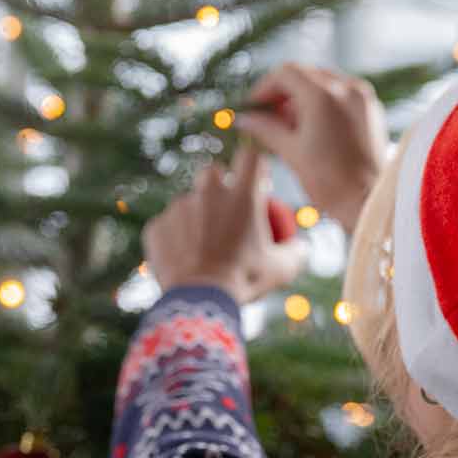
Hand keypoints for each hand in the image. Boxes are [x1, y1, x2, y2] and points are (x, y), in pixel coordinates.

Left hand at [144, 146, 306, 303]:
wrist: (200, 300)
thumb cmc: (245, 281)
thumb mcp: (281, 270)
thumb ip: (296, 253)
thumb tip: (300, 246)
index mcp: (242, 195)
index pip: (250, 156)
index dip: (253, 166)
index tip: (256, 183)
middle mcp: (208, 193)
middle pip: (212, 172)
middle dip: (218, 186)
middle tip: (224, 214)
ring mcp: (179, 208)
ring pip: (188, 202)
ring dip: (195, 217)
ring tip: (202, 248)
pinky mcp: (157, 226)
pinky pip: (168, 226)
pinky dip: (175, 238)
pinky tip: (184, 260)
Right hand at [235, 63, 387, 227]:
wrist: (369, 202)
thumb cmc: (331, 182)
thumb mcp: (291, 153)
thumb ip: (265, 129)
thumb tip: (244, 120)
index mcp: (324, 95)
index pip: (285, 73)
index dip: (264, 88)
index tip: (254, 108)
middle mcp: (346, 88)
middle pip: (304, 75)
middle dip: (282, 94)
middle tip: (267, 118)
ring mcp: (361, 97)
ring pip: (322, 83)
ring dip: (301, 100)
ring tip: (288, 128)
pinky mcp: (370, 110)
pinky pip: (340, 95)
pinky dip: (322, 105)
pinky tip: (311, 130)